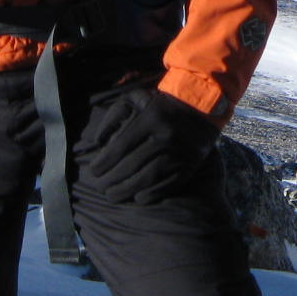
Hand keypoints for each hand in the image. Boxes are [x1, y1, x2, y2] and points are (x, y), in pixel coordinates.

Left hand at [79, 85, 219, 204]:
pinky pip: (167, 185)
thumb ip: (114, 114)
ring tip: (113, 196)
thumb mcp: (137, 97)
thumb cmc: (162, 103)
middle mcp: (165, 136)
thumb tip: (98, 141)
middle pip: (132, 165)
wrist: (203, 105)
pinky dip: (151, 194)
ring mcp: (178, 153)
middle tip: (100, 188)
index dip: (104, 162)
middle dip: (111, 180)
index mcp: (150, 118)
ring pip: (147, 177)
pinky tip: (138, 198)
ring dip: (127, 190)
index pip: (120, 146)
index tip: (94, 172)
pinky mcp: (189, 165)